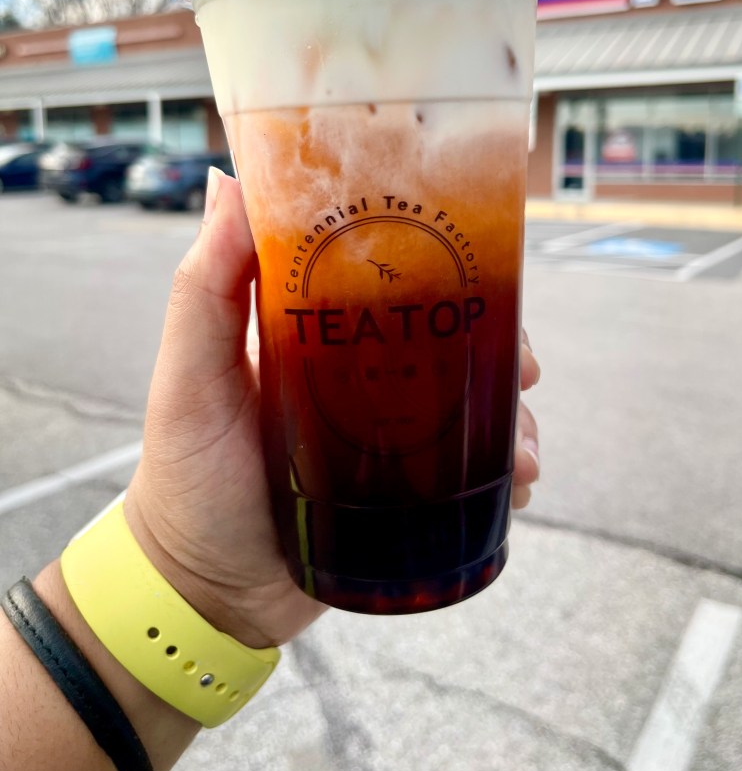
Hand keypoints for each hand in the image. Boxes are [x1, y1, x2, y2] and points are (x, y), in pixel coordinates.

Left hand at [125, 170, 540, 648]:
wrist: (205, 589)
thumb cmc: (187, 477)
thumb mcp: (191, 377)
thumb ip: (204, 287)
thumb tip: (227, 180)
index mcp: (321, 335)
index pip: (395, 282)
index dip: (451, 272)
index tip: (490, 273)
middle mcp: (360, 378)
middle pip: (451, 342)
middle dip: (500, 349)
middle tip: (525, 370)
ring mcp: (387, 438)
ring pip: (473, 408)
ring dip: (513, 419)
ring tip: (525, 452)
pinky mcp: (402, 495)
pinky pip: (469, 474)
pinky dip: (504, 474)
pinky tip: (519, 485)